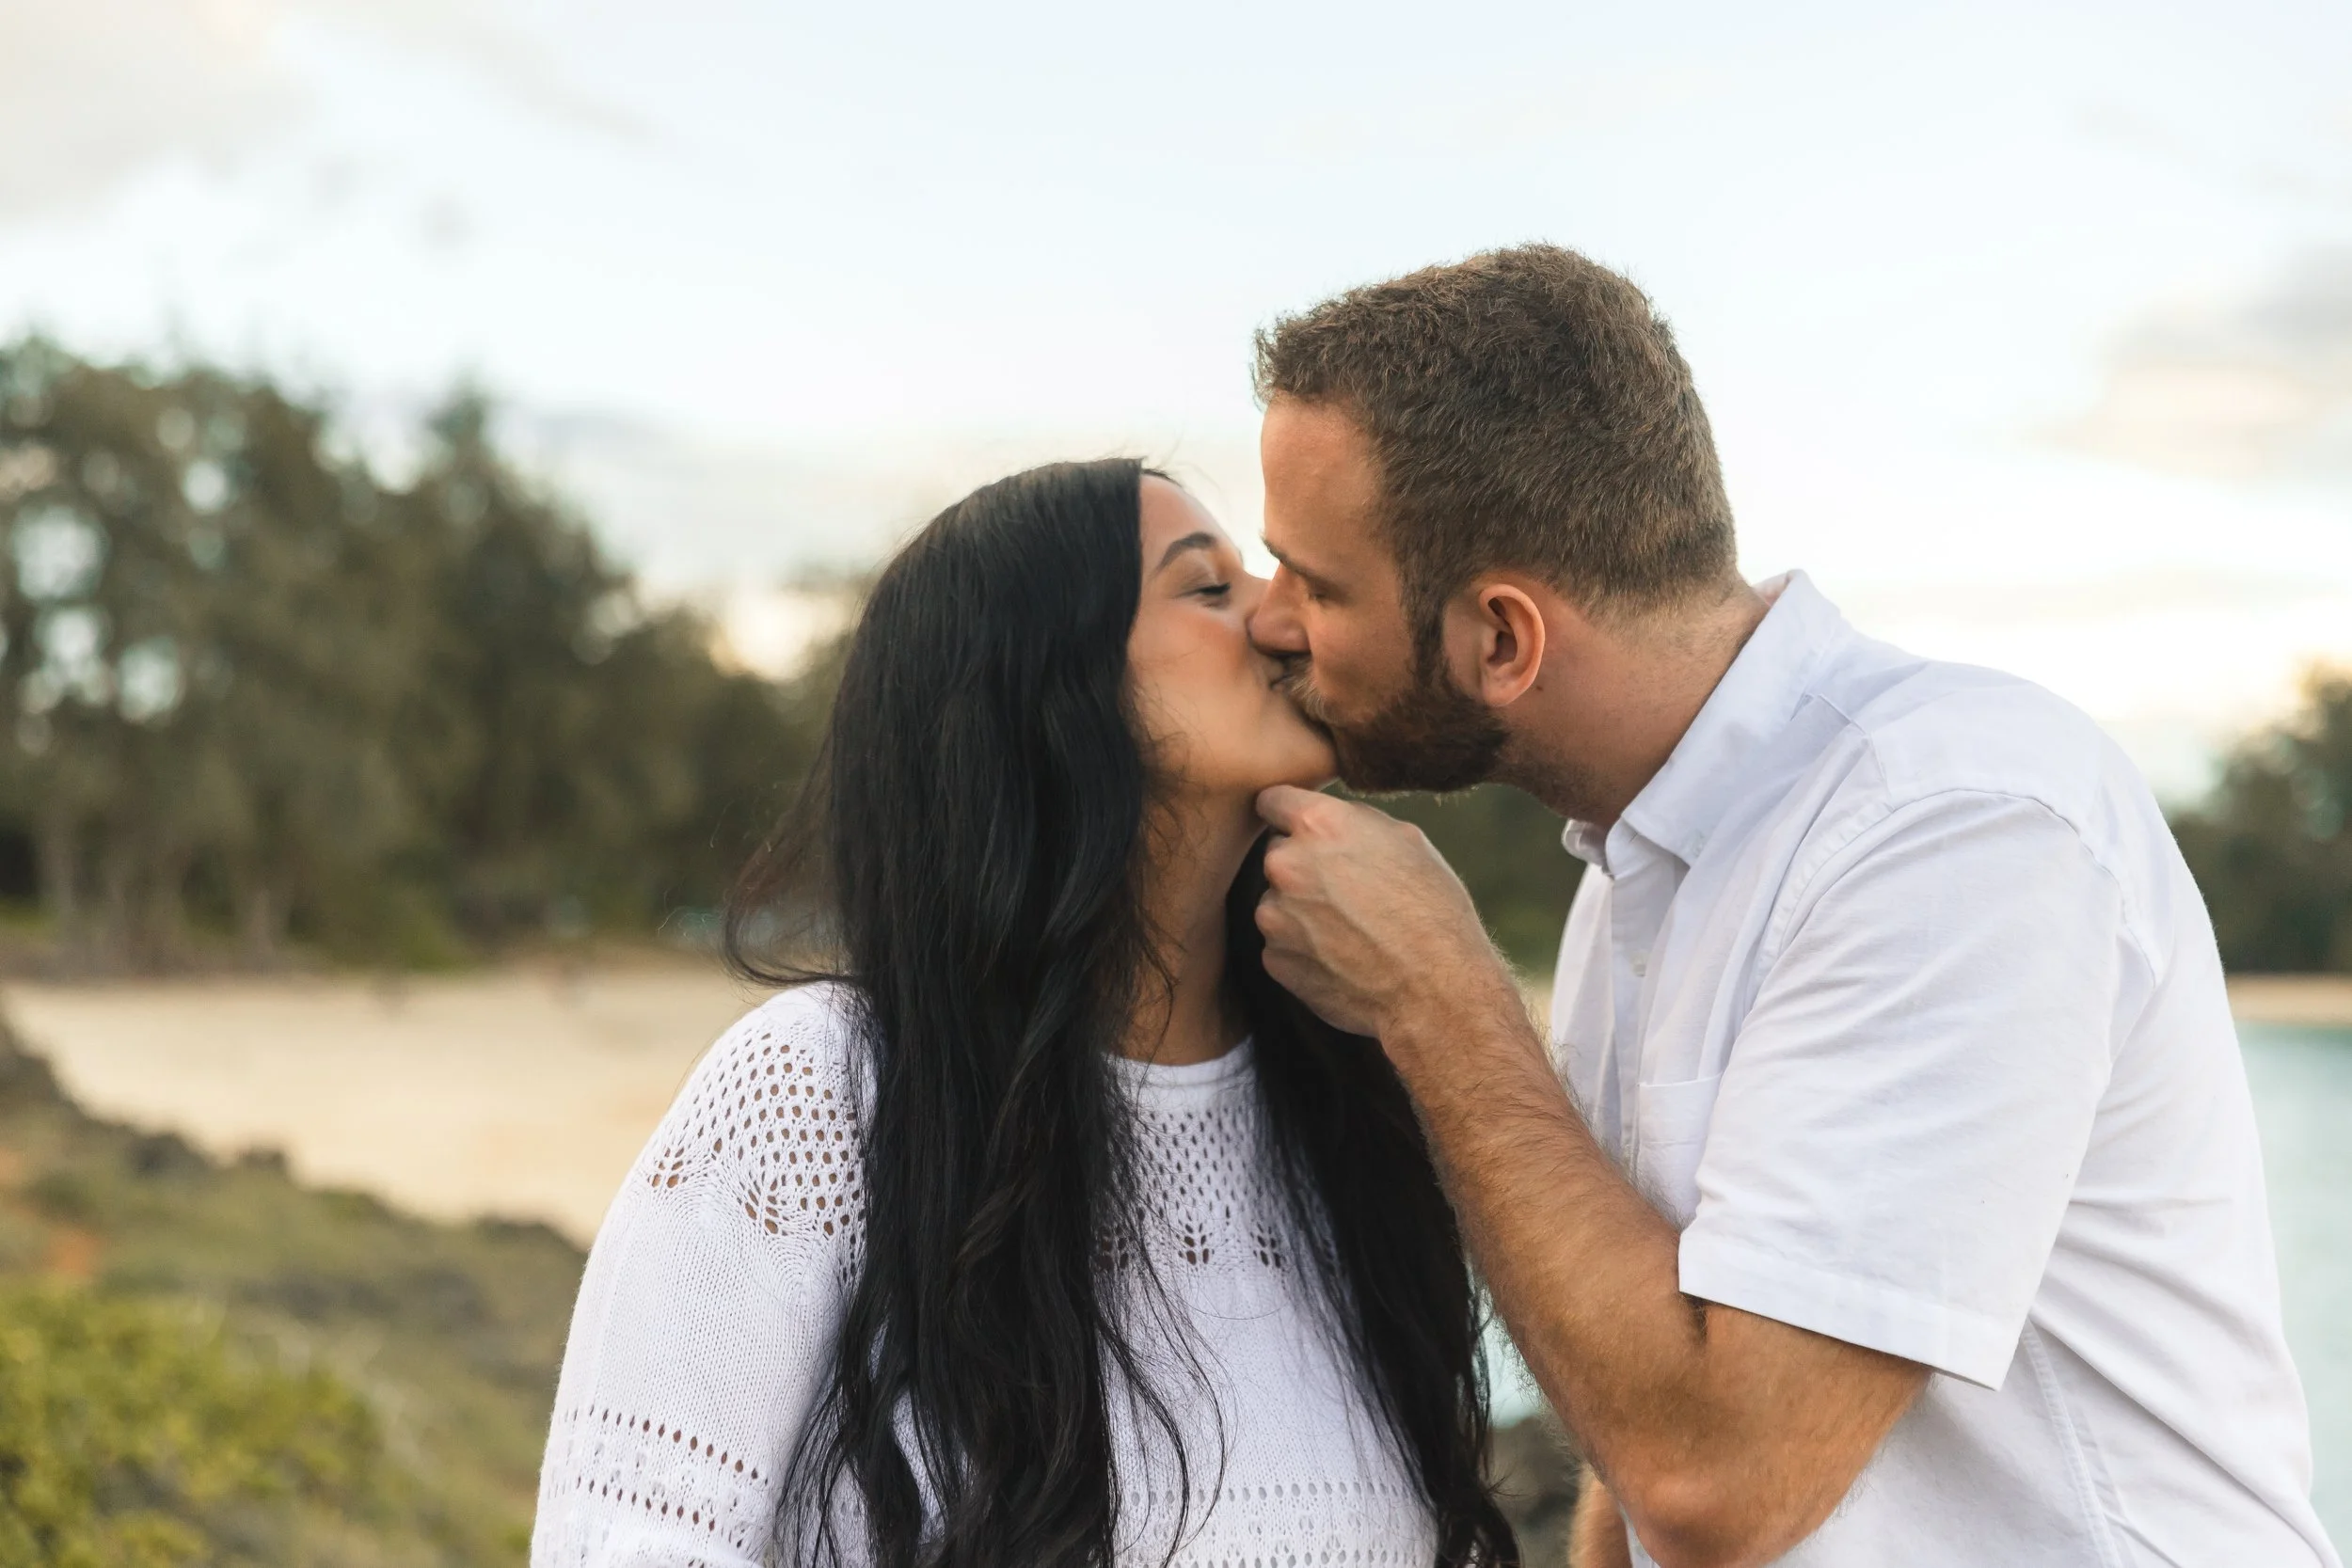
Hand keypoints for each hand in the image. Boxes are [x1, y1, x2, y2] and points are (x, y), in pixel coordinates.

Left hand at [1253, 785, 1517, 1043]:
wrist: (1435, 989)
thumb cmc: (1432, 909)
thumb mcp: (1406, 840)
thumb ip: (1353, 822)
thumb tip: (1329, 819)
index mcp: (1318, 825)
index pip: (1272, 800)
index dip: (1288, 813)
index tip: (1298, 826)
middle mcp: (1285, 865)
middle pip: (1278, 854)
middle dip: (1303, 867)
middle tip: (1347, 891)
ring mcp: (1274, 916)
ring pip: (1278, 902)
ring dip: (1302, 911)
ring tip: (1353, 930)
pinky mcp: (1274, 959)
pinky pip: (1282, 944)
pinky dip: (1304, 949)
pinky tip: (1344, 957)